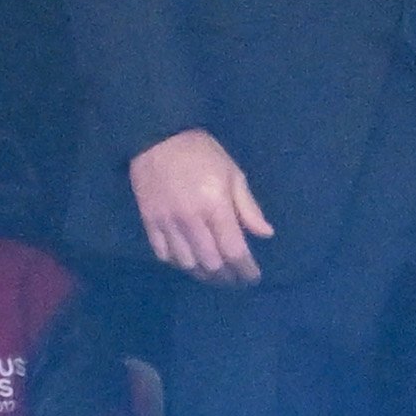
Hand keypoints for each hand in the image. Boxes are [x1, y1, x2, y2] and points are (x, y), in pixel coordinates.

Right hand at [130, 128, 274, 284]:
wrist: (156, 137)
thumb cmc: (201, 152)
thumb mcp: (233, 173)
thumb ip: (248, 207)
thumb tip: (265, 234)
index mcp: (216, 207)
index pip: (234, 250)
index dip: (245, 269)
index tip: (253, 277)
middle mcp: (191, 221)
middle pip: (211, 263)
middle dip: (227, 276)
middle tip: (236, 279)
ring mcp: (167, 224)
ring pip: (187, 263)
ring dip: (203, 274)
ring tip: (215, 275)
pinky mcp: (149, 222)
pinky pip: (164, 254)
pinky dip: (179, 263)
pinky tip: (189, 262)